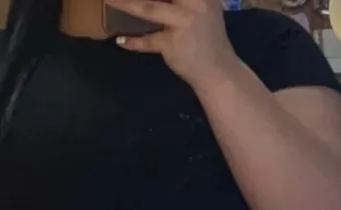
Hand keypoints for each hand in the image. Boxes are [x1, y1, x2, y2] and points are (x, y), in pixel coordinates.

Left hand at [107, 0, 235, 85]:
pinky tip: (122, 41)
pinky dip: (135, 42)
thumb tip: (151, 1)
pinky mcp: (173, 44)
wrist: (218, 70)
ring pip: (149, 7)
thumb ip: (185, 0)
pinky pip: (149, 41)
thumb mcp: (202, 7)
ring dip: (125, 3)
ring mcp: (184, 22)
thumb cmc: (207, 37)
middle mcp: (195, 1)